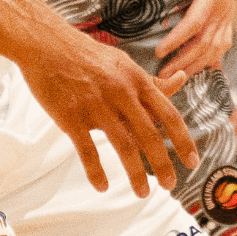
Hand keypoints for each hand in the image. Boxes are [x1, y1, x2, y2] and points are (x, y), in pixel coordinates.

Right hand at [21, 26, 197, 197]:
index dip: (183, 141)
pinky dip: (96, 172)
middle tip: (170, 185)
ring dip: (136, 175)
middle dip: (163, 165)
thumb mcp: (122, 63)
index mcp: (135, 79)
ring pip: (123, 146)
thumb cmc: (85, 53)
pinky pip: (87, 150)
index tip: (192, 162)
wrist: (44, 42)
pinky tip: (102, 186)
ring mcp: (94, 105)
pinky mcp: (70, 116)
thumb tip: (180, 79)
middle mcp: (119, 93)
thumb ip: (149, 80)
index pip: (168, 114)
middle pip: (149, 136)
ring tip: (142, 193)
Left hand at [141, 0, 236, 77]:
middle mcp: (224, 7)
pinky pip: (223, 42)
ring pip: (217, 47)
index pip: (195, 23)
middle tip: (162, 74)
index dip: (178, 39)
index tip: (160, 50)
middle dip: (184, 60)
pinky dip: (212, 58)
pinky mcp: (229, 15)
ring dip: (198, 63)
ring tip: (177, 76)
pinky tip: (200, 68)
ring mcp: (228, 13)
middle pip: (206, 42)